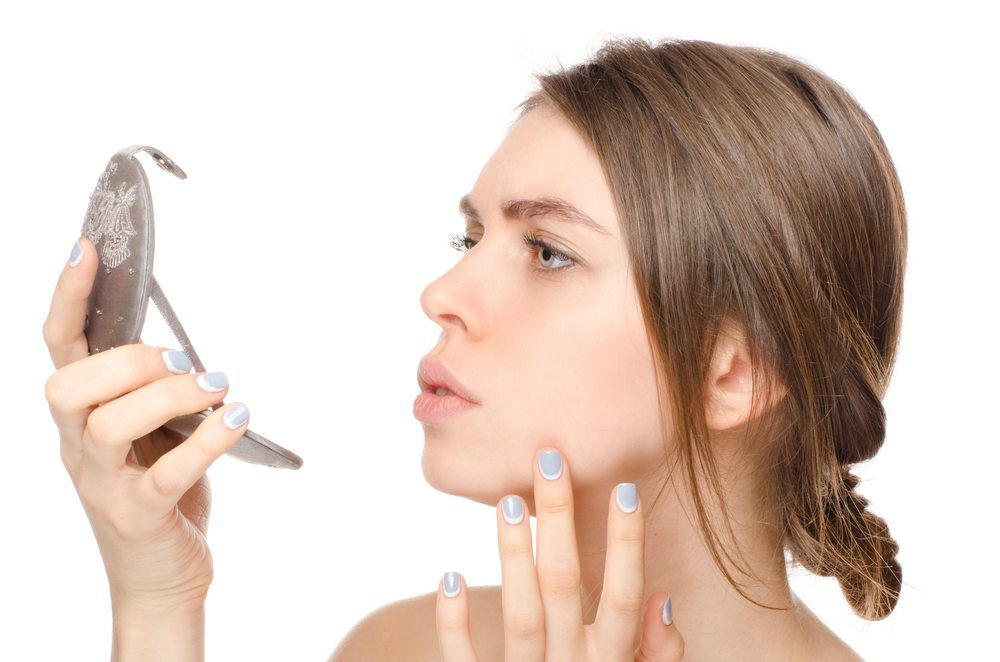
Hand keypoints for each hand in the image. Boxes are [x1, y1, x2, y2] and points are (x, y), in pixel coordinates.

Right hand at [42, 237, 248, 614]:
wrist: (161, 579)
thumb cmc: (160, 493)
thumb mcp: (154, 434)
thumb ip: (156, 391)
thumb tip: (185, 350)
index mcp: (82, 417)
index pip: (60, 347)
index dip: (69, 297)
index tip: (87, 248)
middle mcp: (79, 447)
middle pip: (70, 385)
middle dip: (128, 360)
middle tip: (182, 360)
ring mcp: (103, 485)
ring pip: (108, 425)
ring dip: (167, 395)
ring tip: (216, 387)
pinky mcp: (139, 516)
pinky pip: (168, 473)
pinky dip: (208, 440)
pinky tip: (238, 418)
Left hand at [435, 448, 684, 660]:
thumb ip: (660, 655)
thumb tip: (663, 601)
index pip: (626, 597)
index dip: (627, 545)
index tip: (623, 488)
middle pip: (567, 588)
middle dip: (561, 522)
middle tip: (549, 458)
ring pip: (521, 615)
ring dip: (514, 556)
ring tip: (508, 501)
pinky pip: (464, 661)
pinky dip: (453, 623)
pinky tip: (448, 576)